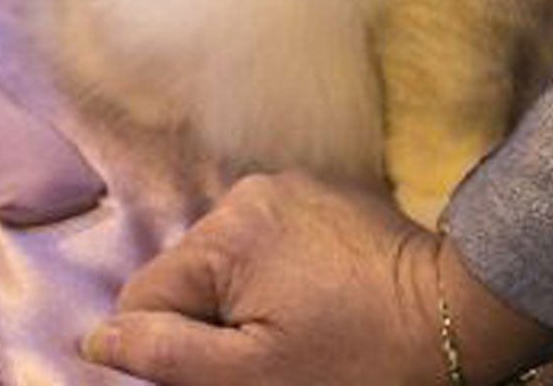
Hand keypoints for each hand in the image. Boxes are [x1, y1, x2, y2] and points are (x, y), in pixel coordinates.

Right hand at [83, 170, 552, 384]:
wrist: (457, 318)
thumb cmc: (356, 356)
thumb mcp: (250, 374)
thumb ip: (163, 353)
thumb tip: (95, 338)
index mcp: (227, 228)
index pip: (148, 296)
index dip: (172, 346)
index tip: (227, 366)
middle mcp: (255, 190)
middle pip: (191, 274)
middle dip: (214, 319)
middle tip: (273, 351)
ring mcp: (297, 185)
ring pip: (233, 259)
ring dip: (249, 297)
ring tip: (304, 324)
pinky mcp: (331, 193)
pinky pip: (275, 240)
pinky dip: (283, 273)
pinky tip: (323, 299)